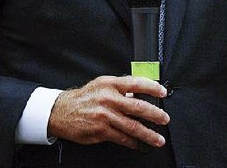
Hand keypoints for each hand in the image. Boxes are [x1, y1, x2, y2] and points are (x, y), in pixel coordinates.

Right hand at [47, 75, 169, 148]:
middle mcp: (108, 99)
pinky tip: (138, 144)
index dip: (152, 87)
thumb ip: (120, 88)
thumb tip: (140, 93)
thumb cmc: (84, 97)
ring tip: (158, 139)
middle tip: (165, 119)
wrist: (61, 111)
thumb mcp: (101, 85)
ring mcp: (105, 116)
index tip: (162, 92)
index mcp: (110, 84)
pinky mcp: (101, 131)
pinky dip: (132, 142)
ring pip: (132, 126)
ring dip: (148, 134)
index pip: (136, 83)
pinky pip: (121, 138)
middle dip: (155, 114)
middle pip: (138, 107)